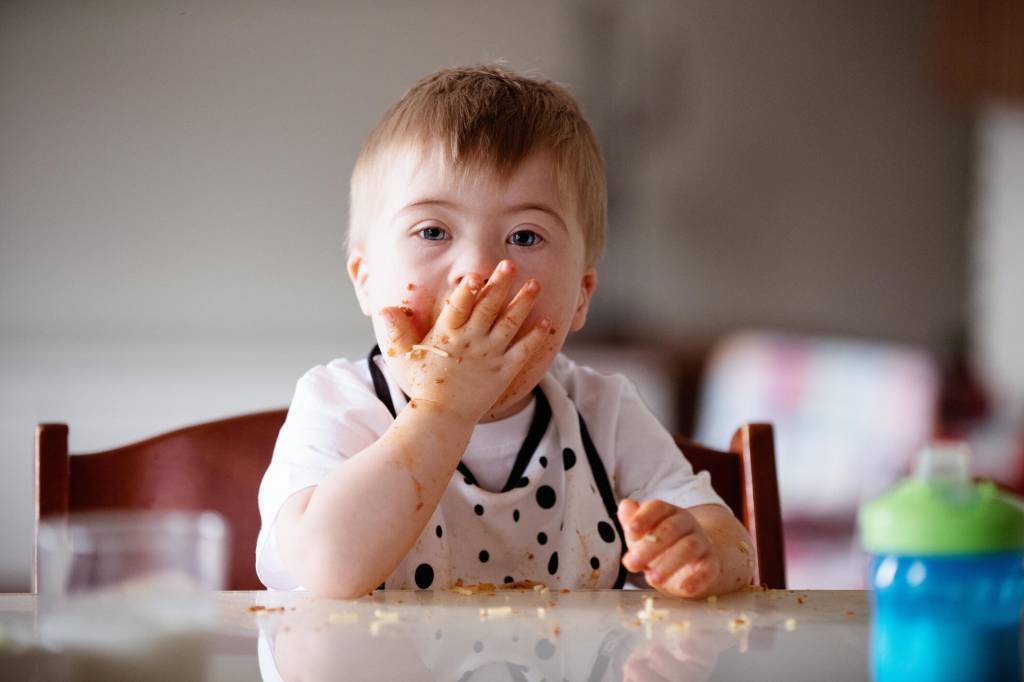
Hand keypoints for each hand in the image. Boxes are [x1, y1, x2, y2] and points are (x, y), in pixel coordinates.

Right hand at [377, 259, 551, 424]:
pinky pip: (524, 350)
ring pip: (510, 323)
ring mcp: (490, 355)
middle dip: (500, 284)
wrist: (442, 417)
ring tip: (535, 284)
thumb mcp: (406, 355)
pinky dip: (535, 337)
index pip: (458, 306)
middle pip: (488, 307)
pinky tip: (546, 323)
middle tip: (511, 264)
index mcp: (447, 334)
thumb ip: (398, 330)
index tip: (476, 274)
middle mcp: (471, 341)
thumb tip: (385, 309)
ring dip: (523, 302)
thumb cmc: (423, 384)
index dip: (467, 290)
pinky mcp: (505, 370)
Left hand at [618, 499, 721, 598]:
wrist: (695, 564)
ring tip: (652, 579)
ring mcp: (701, 542)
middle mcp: (687, 523)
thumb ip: (631, 522)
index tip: (630, 531)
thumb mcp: (643, 535)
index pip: (657, 507)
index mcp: (668, 512)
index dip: (643, 518)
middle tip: (631, 563)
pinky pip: (708, 569)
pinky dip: (697, 579)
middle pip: (671, 528)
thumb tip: (625, 506)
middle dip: (649, 546)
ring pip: (689, 547)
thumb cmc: (662, 547)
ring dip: (669, 564)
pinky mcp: (711, 564)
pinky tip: (685, 589)